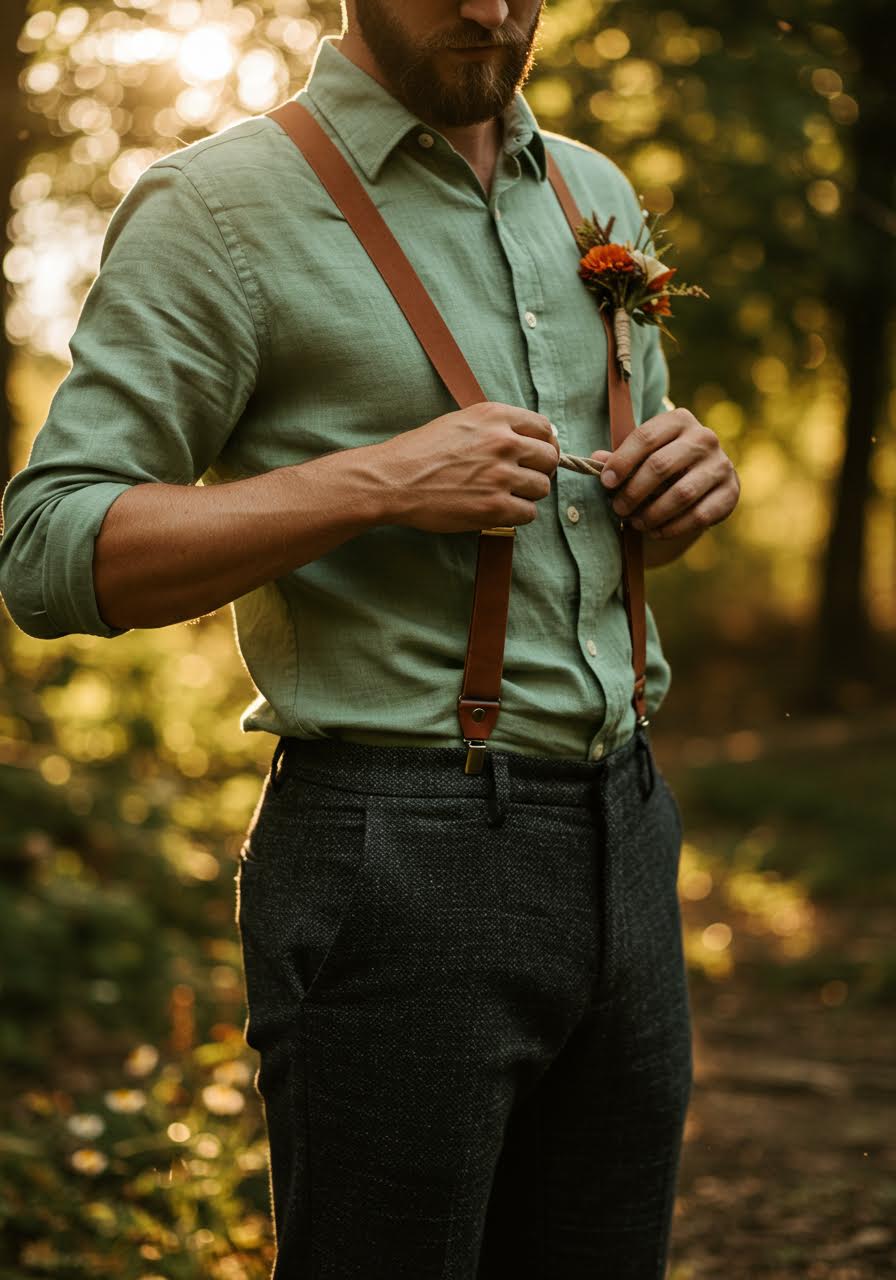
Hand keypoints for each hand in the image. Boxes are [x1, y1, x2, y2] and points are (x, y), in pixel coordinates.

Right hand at [374, 402, 559, 533]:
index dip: (543, 444)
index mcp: (495, 416)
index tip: (536, 455)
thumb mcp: (460, 422)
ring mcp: (501, 475)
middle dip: (539, 470)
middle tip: (521, 478)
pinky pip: (528, 513)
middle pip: (549, 459)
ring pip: (542, 488)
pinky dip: (517, 515)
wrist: (393, 480)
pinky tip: (498, 510)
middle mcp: (503, 442)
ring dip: (527, 494)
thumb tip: (532, 438)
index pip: (544, 427)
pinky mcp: (495, 507)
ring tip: (505, 495)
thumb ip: (496, 426)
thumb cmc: (420, 452)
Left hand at [591, 407, 739, 538]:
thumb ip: (621, 457)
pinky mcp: (730, 492)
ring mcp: (721, 465)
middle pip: (661, 466)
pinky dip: (673, 528)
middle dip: (633, 492)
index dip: (621, 461)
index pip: (645, 437)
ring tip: (635, 523)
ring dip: (652, 513)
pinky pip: (699, 516)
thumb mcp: (643, 454)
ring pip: (681, 494)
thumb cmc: (666, 463)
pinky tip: (655, 531)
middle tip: (618, 508)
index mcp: (679, 420)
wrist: (706, 478)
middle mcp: (704, 438)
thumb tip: (596, 459)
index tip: (606, 482)